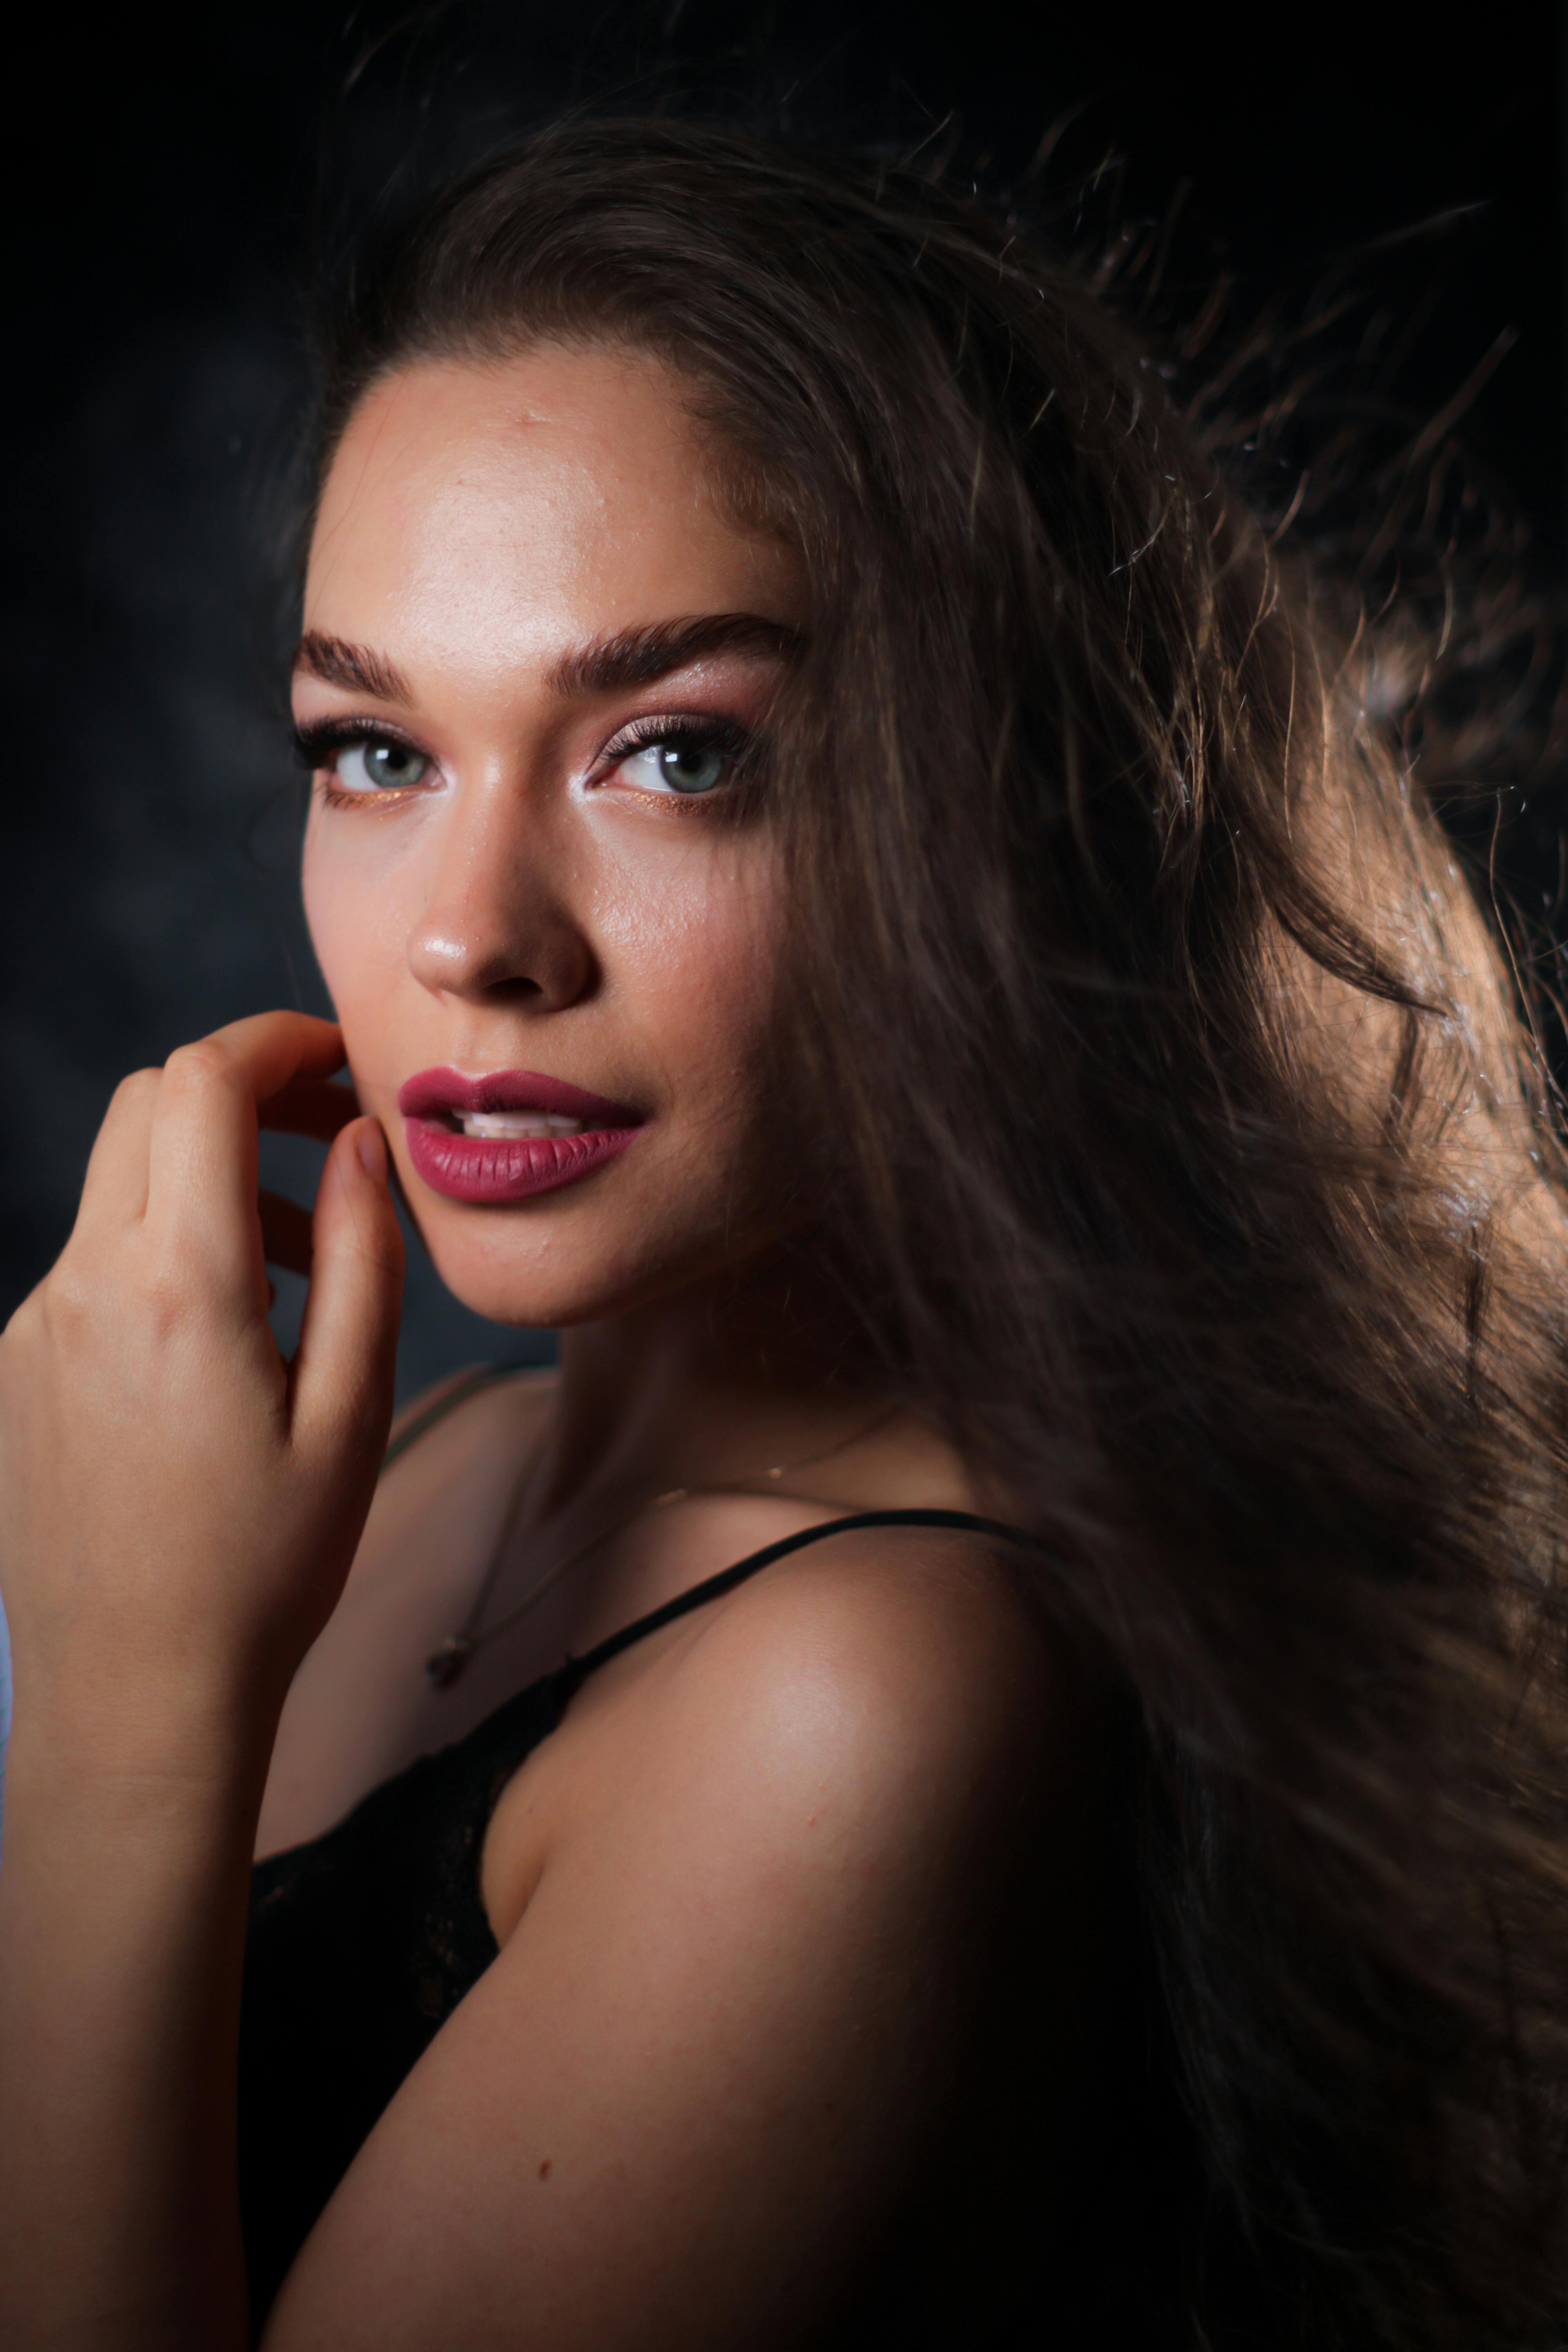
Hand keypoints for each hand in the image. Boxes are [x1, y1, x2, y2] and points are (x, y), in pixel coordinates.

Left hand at [0, 1012, 403, 1760]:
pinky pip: (92, 1261)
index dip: (275, 1041)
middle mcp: (85, 1288)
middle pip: (149, 1104)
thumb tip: (361, 1144)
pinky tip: (227, 1344)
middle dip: (244, 1093)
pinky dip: (165, 1253)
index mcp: (178, 1288)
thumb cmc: (260, 1572)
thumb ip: (365, 1261)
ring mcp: (34, 1327)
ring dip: (212, 1184)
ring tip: (303, 1278)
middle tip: (329, 1143)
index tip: (338, 1064)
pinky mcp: (15, 1368)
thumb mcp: (352, 1415)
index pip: (202, 1082)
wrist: (134, 1696)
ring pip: (121, 1183)